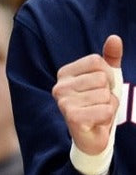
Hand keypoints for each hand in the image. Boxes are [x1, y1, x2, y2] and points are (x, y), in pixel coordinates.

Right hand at [52, 33, 122, 154]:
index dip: (108, 74)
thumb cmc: (96, 104)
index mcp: (64, 74)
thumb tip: (114, 38)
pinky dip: (107, 117)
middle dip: (108, 92)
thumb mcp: (106, 79)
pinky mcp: (73, 118)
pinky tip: (96, 122)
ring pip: (105, 95)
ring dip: (108, 105)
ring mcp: (64, 103)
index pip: (96, 61)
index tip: (100, 87)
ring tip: (97, 112)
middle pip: (102, 78)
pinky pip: (106, 110)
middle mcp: (59, 87)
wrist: (91, 136)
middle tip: (98, 103)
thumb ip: (110, 58)